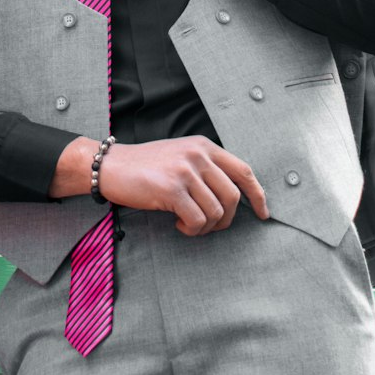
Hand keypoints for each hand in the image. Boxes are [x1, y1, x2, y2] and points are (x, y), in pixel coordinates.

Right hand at [97, 136, 269, 235]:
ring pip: (216, 212)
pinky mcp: (172, 189)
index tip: (263, 213)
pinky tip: (179, 224)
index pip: (244, 170)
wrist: (111, 166)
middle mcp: (198, 155)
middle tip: (210, 226)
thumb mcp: (181, 156)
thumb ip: (206, 168)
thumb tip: (235, 197)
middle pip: (233, 196)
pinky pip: (197, 220)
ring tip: (188, 223)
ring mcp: (185, 171)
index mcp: (204, 145)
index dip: (258, 195)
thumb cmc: (147, 166)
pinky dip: (192, 229)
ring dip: (206, 227)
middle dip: (227, 219)